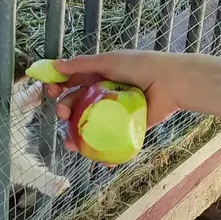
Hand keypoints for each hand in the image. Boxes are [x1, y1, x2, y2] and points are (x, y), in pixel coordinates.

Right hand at [45, 50, 181, 155]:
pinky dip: (103, 152)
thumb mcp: (108, 61)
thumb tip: (55, 65)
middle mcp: (104, 95)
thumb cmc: (139, 66)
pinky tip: (96, 158)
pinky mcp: (127, 128)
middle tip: (62, 114)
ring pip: (90, 127)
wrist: (169, 82)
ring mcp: (114, 113)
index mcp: (99, 76)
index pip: (73, 82)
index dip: (59, 87)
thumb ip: (82, 65)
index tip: (50, 92)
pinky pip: (111, 141)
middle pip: (78, 106)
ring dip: (77, 136)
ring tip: (71, 143)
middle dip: (65, 111)